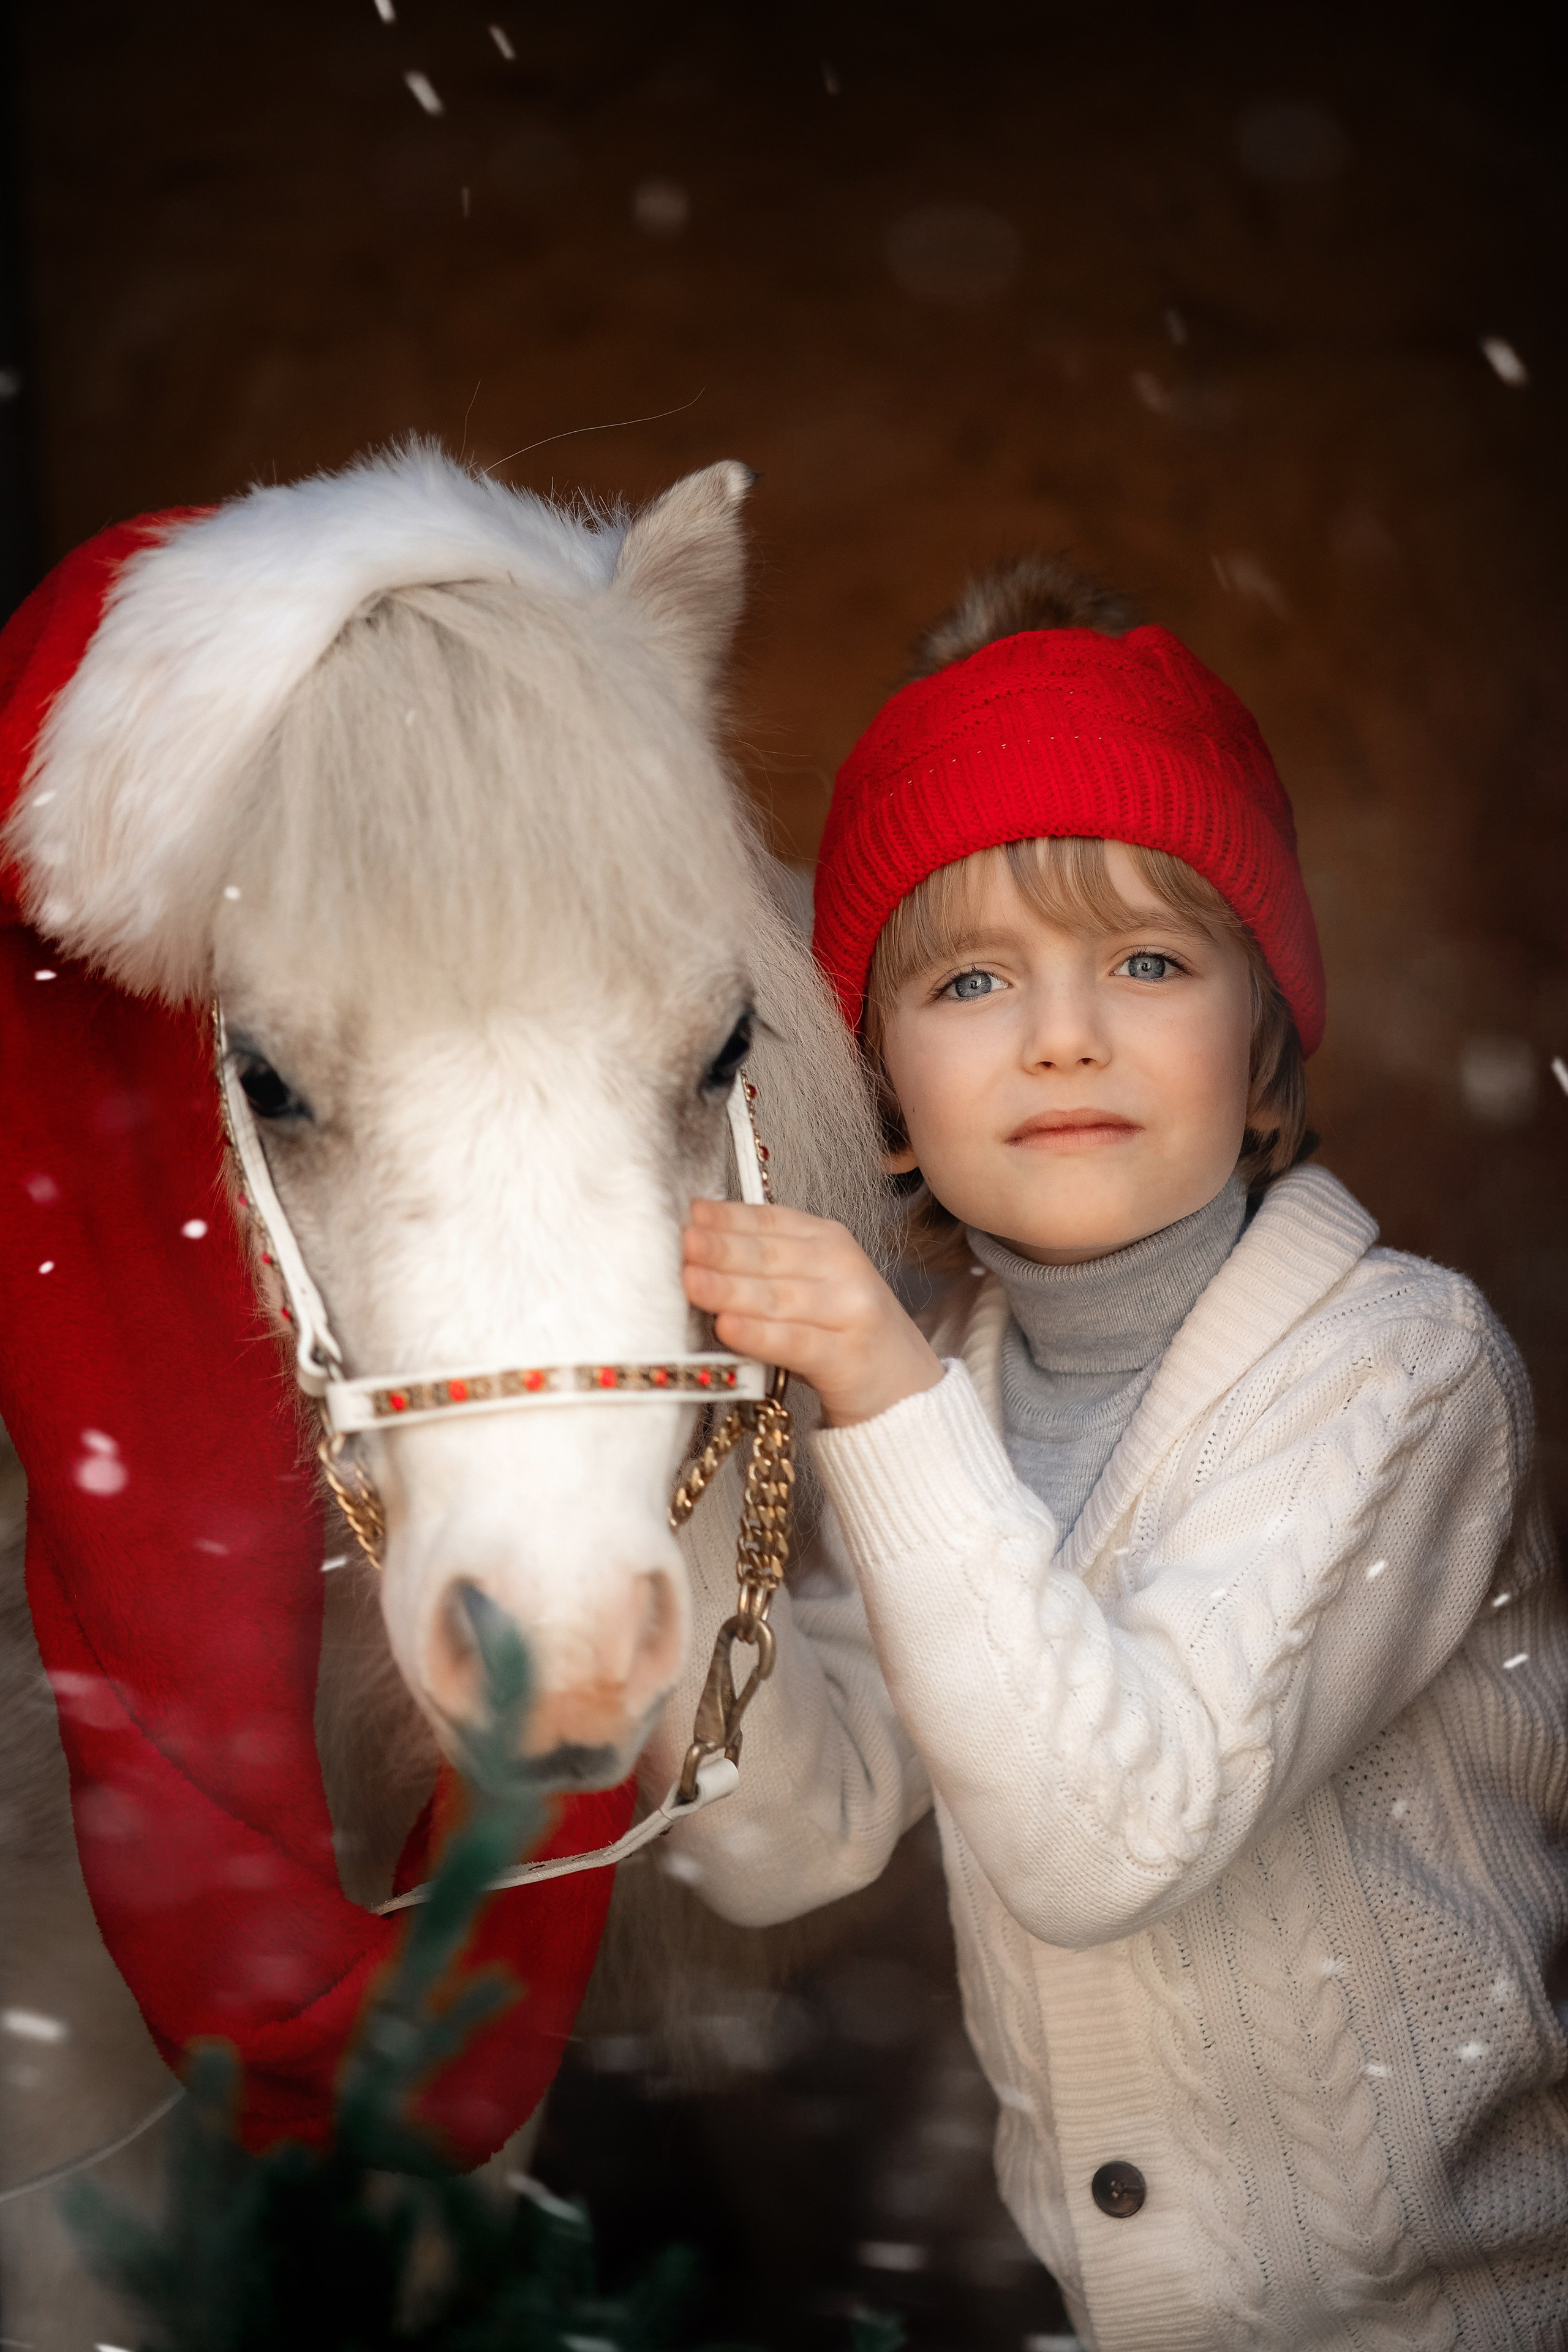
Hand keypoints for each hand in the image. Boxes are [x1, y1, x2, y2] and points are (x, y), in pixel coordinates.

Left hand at [681, 1199, 943, 1427]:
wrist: (903, 1385)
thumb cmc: (839, 1332)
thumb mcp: (810, 1284)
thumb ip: (764, 1263)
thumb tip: (695, 1242)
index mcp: (829, 1240)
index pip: (771, 1221)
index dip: (728, 1216)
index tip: (686, 1213)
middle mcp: (843, 1268)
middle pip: (771, 1256)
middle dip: (722, 1249)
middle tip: (680, 1244)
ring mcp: (850, 1312)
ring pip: (780, 1297)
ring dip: (731, 1288)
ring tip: (690, 1281)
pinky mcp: (848, 1357)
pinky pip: (795, 1343)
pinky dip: (759, 1335)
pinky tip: (727, 1328)